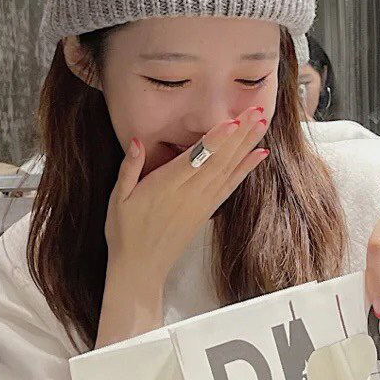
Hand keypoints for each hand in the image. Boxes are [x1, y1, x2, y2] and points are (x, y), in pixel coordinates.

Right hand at [105, 107, 269, 290]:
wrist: (141, 268)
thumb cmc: (125, 231)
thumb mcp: (117, 198)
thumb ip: (129, 168)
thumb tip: (137, 141)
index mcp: (166, 187)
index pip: (195, 159)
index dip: (214, 141)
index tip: (231, 122)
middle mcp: (189, 195)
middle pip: (218, 160)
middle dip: (239, 134)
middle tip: (255, 110)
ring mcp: (201, 203)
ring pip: (228, 169)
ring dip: (246, 145)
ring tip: (261, 123)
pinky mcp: (207, 211)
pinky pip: (230, 186)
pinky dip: (246, 169)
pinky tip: (259, 154)